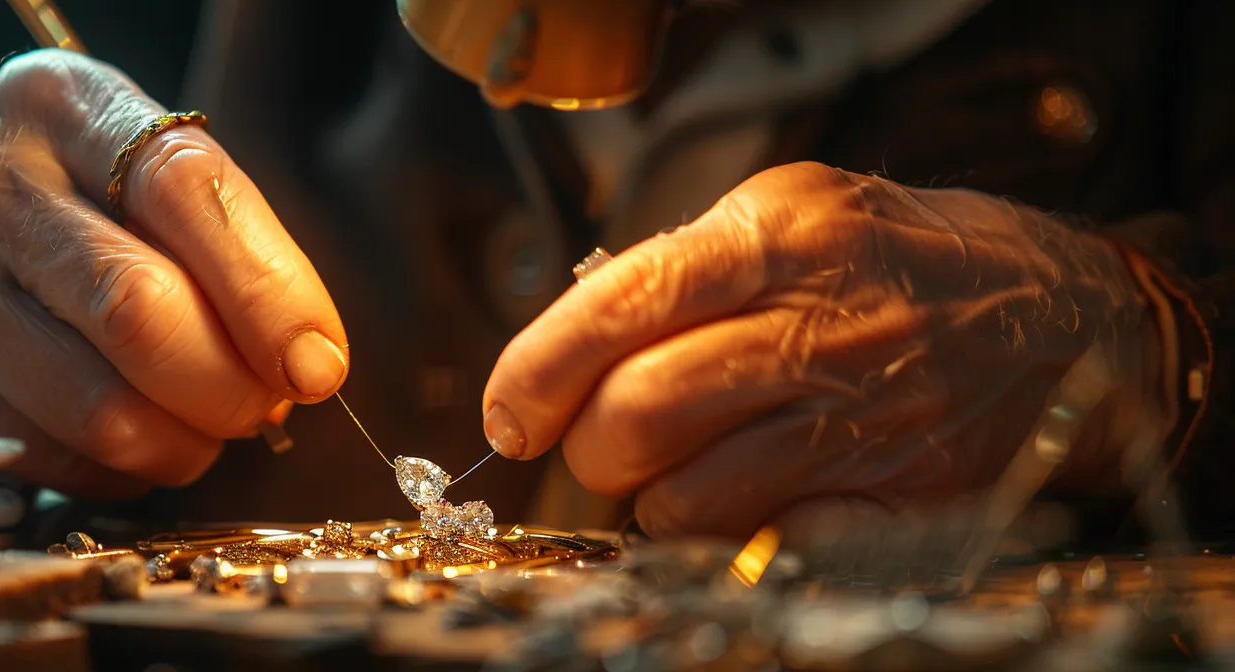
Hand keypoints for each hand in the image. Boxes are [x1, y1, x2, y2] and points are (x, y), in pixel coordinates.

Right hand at [0, 50, 345, 497]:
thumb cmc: (82, 217)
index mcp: (56, 100)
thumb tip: (305, 365)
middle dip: (227, 384)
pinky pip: (41, 455)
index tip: (318, 364)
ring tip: (197, 429)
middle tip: (262, 410)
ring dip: (178, 442)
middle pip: (135, 308)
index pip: (185, 191)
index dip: (268, 292)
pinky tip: (120, 439)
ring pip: (93, 404)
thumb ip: (231, 252)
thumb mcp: (147, 186)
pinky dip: (109, 470)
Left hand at [482, 162, 1162, 538]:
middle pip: (636, 416)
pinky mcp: (896, 498)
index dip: (536, 370)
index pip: (615, 309)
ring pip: (685, 497)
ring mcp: (861, 421)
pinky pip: (759, 543)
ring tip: (678, 468)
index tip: (510, 413)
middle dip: (587, 450)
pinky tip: (738, 501)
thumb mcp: (791, 208)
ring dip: (651, 500)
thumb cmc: (898, 258)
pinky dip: (721, 535)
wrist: (1060, 316)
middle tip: (595, 448)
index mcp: (775, 239)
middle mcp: (817, 328)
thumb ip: (679, 265)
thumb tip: (566, 348)